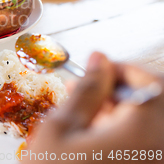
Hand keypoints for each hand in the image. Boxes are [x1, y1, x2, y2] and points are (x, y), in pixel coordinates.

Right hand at [22, 52, 163, 162]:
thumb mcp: (60, 129)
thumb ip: (85, 90)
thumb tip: (99, 60)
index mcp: (146, 129)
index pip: (149, 79)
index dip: (118, 70)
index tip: (96, 70)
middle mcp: (162, 145)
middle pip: (152, 100)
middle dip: (118, 93)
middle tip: (87, 97)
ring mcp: (157, 158)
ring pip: (150, 122)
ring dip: (122, 114)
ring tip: (88, 124)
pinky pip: (149, 143)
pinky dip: (128, 135)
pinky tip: (100, 143)